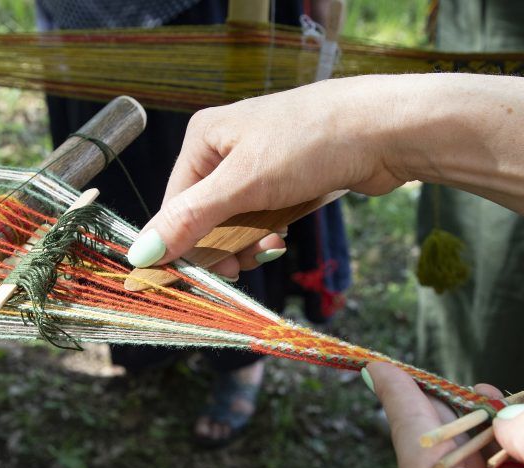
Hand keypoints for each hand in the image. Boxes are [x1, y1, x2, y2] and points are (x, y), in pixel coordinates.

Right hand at [126, 77, 409, 275]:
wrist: (383, 130)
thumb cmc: (310, 144)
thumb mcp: (243, 185)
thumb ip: (190, 220)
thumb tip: (140, 253)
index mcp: (203, 138)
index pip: (174, 205)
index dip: (184, 246)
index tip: (198, 281)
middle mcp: (225, 149)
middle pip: (203, 218)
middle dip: (223, 247)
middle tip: (241, 268)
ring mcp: (258, 164)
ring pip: (234, 223)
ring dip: (249, 245)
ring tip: (273, 245)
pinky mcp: (285, 180)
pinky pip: (262, 219)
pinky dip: (269, 235)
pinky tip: (284, 236)